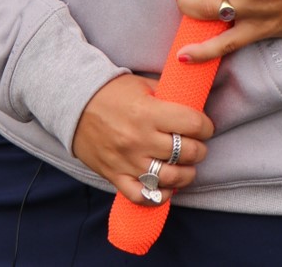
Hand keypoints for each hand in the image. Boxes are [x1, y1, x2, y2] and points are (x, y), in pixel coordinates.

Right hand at [71, 73, 213, 203]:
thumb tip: (194, 103)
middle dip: (199, 150)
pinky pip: (141, 196)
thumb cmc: (113, 92)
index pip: (192, 124)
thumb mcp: (143, 85)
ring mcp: (126, 161)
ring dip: (186, 175)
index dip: (206, 126)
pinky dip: (158, 196)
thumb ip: (168, 96)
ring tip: (187, 167)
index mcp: (148, 112)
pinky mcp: (115, 175)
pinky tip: (167, 188)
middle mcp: (139, 139)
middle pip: (185, 152)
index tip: (206, 126)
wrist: (75, 103)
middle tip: (198, 145)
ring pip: (169, 178)